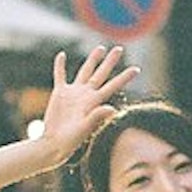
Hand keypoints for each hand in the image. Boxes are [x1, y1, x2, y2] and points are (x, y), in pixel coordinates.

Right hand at [35, 43, 138, 163]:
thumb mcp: (85, 129)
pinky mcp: (60, 93)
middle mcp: (86, 95)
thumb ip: (97, 117)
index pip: (113, 86)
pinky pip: (60, 75)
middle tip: (120, 49)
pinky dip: (60, 65)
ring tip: (101, 48)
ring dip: (92, 59)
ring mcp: (73, 93)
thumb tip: (112, 109)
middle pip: (101, 73)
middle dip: (110, 61)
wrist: (54, 144)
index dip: (125, 77)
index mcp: (95, 102)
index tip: (137, 69)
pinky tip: (61, 55)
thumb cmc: (70, 141)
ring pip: (85, 71)